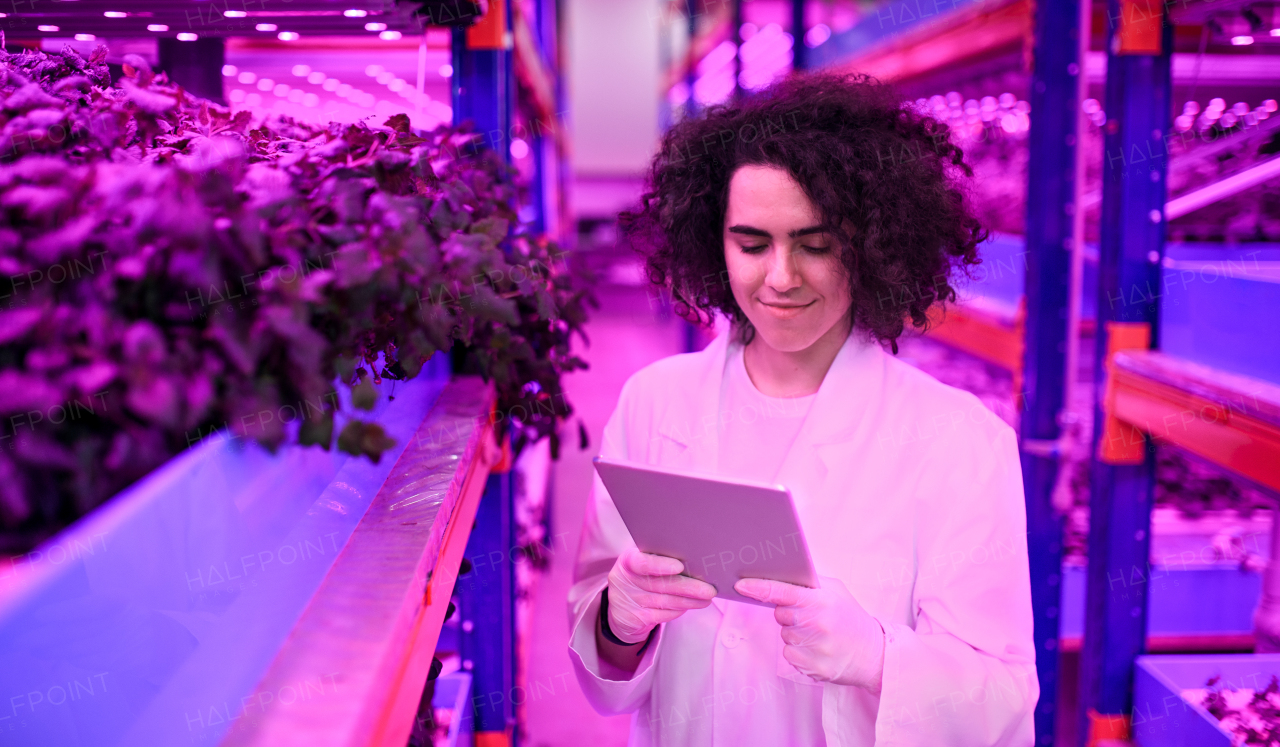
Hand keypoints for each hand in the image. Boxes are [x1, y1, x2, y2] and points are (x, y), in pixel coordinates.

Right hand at [606, 548, 716, 642]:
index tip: (679, 566)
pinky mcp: (636, 618)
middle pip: (661, 585)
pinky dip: (679, 610)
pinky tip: (692, 605)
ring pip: (665, 601)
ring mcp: (630, 601)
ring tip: (707, 598)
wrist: (618, 604)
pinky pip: (663, 615)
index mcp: (628, 561)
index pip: (643, 563)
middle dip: (688, 587)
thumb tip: (693, 560)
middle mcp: (626, 581)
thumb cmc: (638, 575)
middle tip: (709, 589)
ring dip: (690, 601)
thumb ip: (659, 559)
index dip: (661, 565)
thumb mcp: (641, 562)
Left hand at [735, 576, 885, 693]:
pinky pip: (789, 654)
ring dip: (795, 632)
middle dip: (789, 612)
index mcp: (821, 602)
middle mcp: (816, 624)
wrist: (873, 654)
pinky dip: (799, 650)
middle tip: (811, 615)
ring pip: (785, 634)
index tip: (741, 585)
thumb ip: (810, 583)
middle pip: (780, 613)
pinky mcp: (811, 667)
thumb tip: (780, 575)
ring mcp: (813, 648)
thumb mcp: (836, 591)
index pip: (782, 592)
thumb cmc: (851, 618)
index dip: (759, 588)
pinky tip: (818, 648)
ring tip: (820, 633)